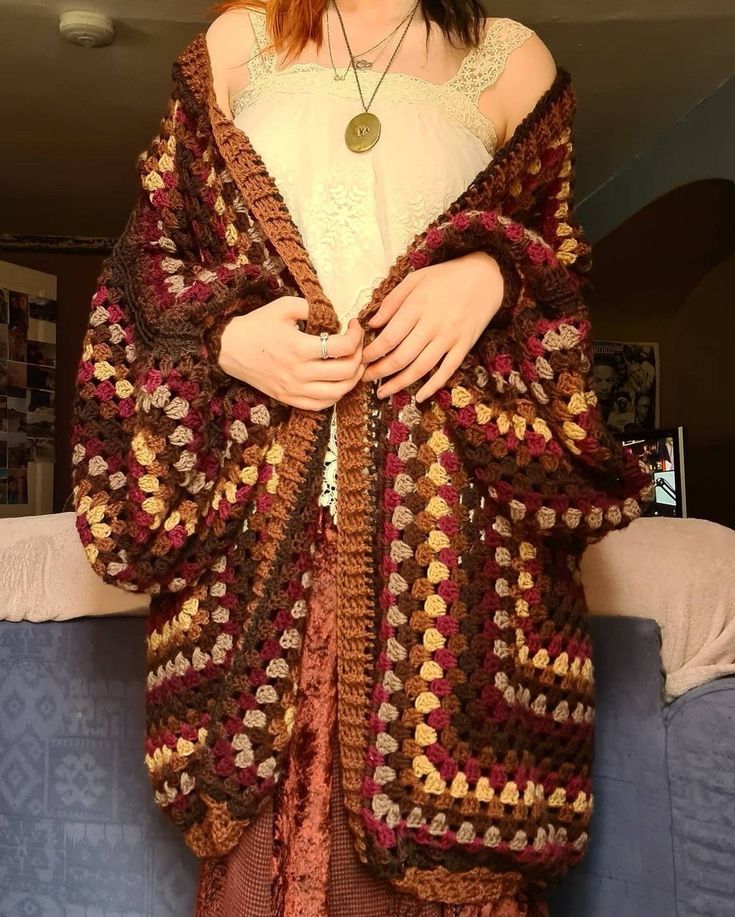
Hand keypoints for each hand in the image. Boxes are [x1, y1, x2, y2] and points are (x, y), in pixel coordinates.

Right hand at [218, 295, 364, 409]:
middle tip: (358, 344)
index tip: (355, 326)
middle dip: (360, 356)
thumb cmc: (257, 325)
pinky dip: (336, 395)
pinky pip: (322, 405)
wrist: (229, 349)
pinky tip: (338, 382)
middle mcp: (299, 372)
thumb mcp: (284, 307)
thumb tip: (335, 315)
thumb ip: (312, 307)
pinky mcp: (289, 399)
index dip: (357, 335)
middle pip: (346, 372)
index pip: (343, 347)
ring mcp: (294, 389)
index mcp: (300, 347)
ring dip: (353, 379)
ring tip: (354, 364)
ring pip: (338, 393)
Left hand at [360, 252, 504, 402]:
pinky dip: (433, 387)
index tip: (362, 359)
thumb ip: (392, 302)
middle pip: (401, 357)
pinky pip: (447, 371)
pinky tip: (419, 397)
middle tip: (365, 378)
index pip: (389, 338)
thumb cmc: (446, 276)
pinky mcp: (464, 346)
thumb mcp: (415, 279)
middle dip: (380, 371)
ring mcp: (450, 337)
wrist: (486, 277)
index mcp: (417, 306)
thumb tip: (372, 323)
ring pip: (421, 368)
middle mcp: (432, 324)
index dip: (372, 353)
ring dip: (399, 383)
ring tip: (383, 391)